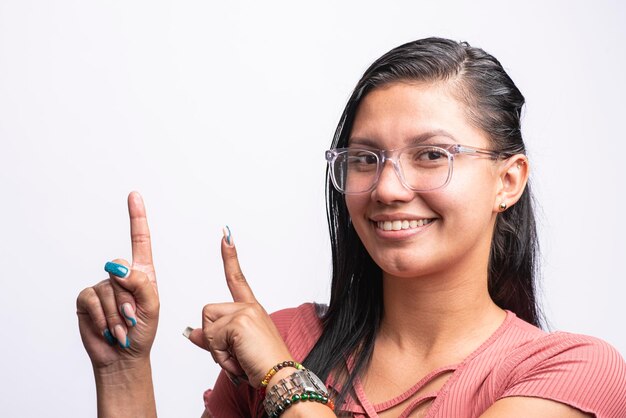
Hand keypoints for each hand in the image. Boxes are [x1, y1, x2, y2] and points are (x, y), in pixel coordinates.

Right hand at [76, 192, 159, 370]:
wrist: (123, 357)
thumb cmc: (142, 331)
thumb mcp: (152, 306)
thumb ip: (141, 283)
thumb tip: (119, 267)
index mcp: (143, 273)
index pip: (140, 240)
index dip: (137, 217)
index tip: (134, 195)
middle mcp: (122, 276)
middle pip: (120, 269)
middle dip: (129, 298)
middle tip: (134, 319)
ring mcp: (104, 286)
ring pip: (108, 289)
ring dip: (117, 314)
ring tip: (123, 328)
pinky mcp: (88, 299)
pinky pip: (93, 299)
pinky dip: (103, 317)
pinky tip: (108, 329)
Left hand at [187, 228, 292, 386]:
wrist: (280, 376)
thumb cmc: (262, 365)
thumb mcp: (233, 351)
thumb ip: (212, 340)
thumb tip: (191, 333)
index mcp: (251, 310)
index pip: (237, 279)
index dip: (230, 256)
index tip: (226, 235)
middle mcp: (249, 307)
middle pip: (208, 313)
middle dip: (213, 339)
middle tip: (234, 354)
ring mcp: (245, 312)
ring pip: (207, 326)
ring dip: (216, 349)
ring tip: (238, 357)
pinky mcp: (240, 322)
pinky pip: (212, 338)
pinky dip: (221, 356)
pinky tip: (239, 359)